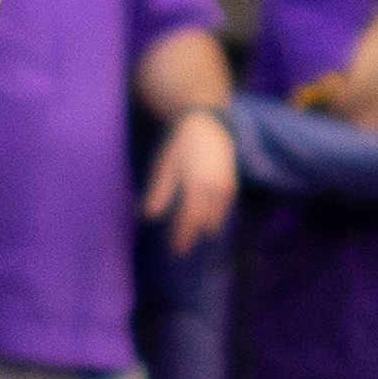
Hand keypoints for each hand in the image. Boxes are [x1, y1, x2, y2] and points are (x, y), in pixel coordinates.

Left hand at [143, 107, 236, 249]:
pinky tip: (206, 225)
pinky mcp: (230, 185)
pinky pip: (224, 209)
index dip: (180, 236)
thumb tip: (146, 216)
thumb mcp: (164, 166)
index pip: (187, 218)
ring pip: (216, 218)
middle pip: (202, 222)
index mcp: (194, 184)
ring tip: (191, 239)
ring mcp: (224, 187)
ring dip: (203, 230)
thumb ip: (158, 192)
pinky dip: (214, 219)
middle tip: (178, 251)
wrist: (207, 127)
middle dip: (190, 237)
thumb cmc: (179, 146)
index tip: (173, 250)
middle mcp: (212, 188)